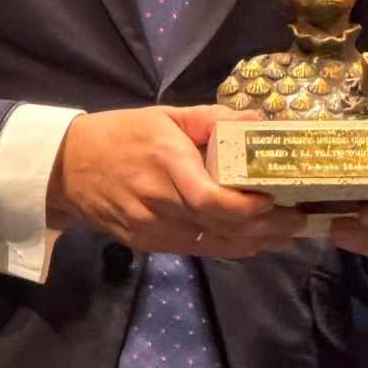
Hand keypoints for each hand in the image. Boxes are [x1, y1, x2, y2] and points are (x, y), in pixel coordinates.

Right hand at [47, 105, 304, 257]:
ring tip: (285, 235)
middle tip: (299, 220)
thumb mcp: (165, 116)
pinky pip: (195, 251)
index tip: (277, 202)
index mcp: (167, 164)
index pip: (212, 201)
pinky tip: (251, 242)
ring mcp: (152, 229)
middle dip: (265, 229)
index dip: (248, 209)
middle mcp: (160, 202)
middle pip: (219, 228)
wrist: (67, 169)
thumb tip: (257, 120)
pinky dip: (227, 248)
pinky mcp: (147, 244)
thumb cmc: (121, 135)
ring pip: (211, 246)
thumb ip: (212, 119)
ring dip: (252, 243)